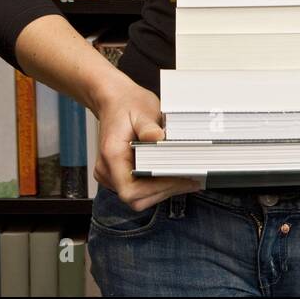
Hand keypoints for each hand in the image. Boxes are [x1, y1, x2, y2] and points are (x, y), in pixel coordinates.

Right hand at [92, 74, 200, 210]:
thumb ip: (149, 127)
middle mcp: (107, 170)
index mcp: (112, 156)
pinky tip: (174, 175)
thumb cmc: (128, 106)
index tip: (180, 178)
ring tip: (187, 178)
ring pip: (138, 197)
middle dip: (165, 190)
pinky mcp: (119, 174)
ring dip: (163, 190)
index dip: (157, 189)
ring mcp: (111, 174)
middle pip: (136, 197)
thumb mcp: (142, 111)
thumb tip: (159, 138)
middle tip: (192, 180)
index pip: (130, 190)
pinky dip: (157, 185)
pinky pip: (138, 189)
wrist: (115, 101)